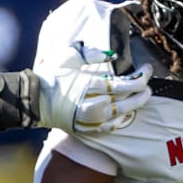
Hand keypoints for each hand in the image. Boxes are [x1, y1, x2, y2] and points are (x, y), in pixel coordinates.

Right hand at [38, 42, 152, 132]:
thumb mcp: (68, 56)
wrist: (34, 101)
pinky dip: (120, 120)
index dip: (140, 78)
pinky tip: (127, 114)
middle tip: (148, 85)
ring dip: (135, 106)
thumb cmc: (51, 76)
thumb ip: (91, 53)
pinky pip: (109, 127)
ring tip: (143, 97)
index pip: (124, 84)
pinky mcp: (86, 129)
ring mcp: (90, 119)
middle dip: (141, 92)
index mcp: (89, 85)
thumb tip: (111, 54)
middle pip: (125, 100)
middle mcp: (92, 104)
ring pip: (120, 115)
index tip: (147, 70)